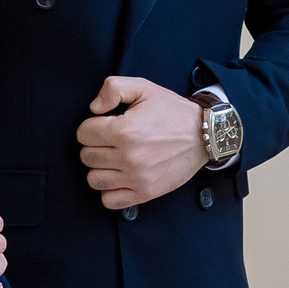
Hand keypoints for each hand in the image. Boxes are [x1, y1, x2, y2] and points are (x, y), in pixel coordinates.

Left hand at [77, 76, 205, 209]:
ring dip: (101, 168)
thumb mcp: (144, 87)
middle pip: (86, 157)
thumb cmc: (173, 112)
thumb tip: (94, 108)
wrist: (204, 134)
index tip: (106, 125)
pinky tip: (120, 177)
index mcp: (125, 131)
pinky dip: (110, 190)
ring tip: (115, 159)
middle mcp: (129, 157)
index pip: (83, 134)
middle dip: (96, 146)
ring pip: (94, 179)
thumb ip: (113, 88)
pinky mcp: (145, 192)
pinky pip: (110, 200)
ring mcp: (137, 178)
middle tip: (111, 141)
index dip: (92, 126)